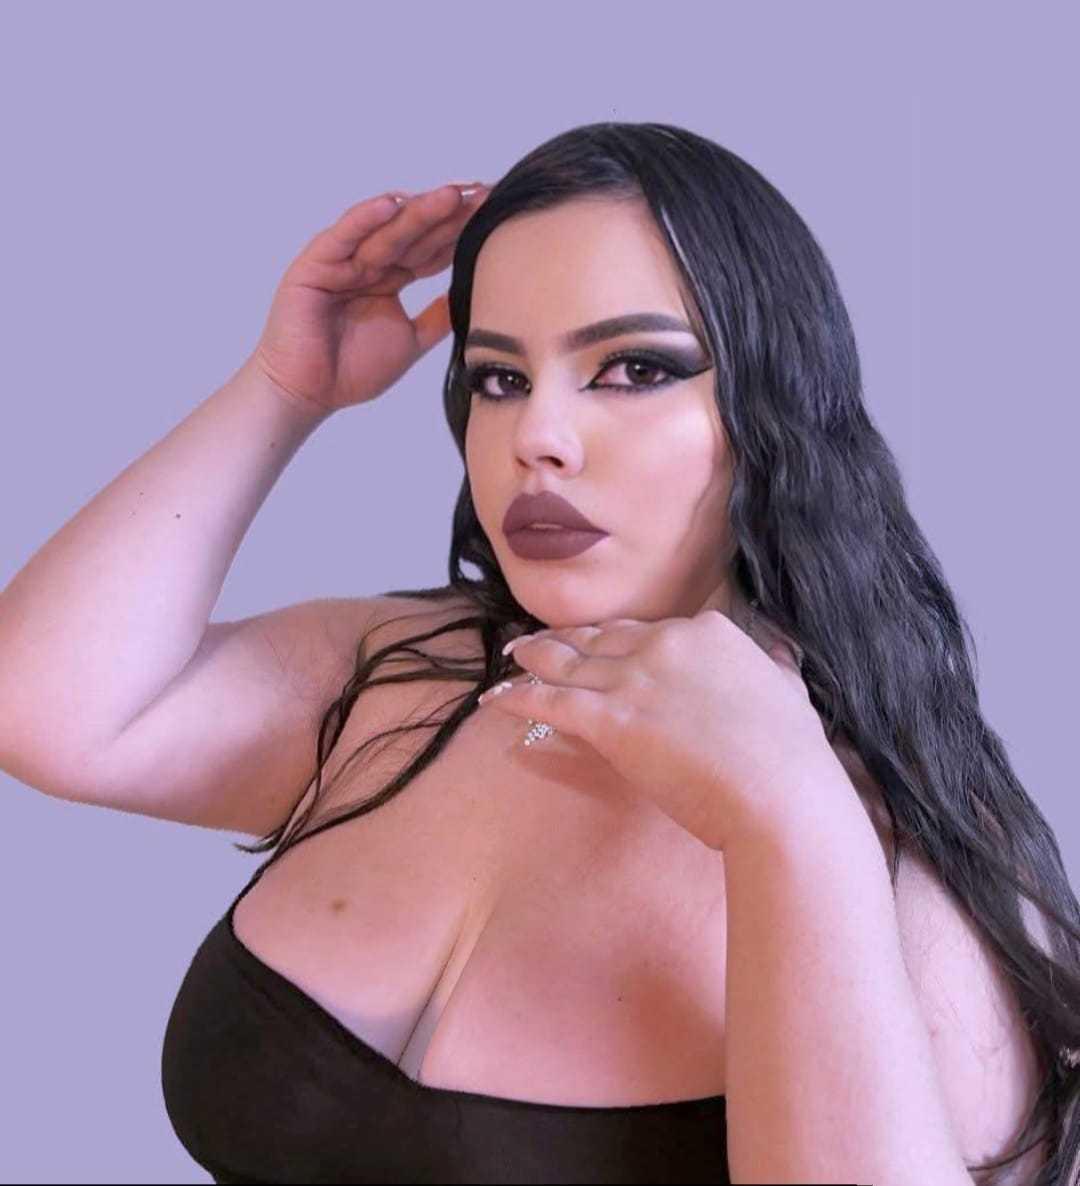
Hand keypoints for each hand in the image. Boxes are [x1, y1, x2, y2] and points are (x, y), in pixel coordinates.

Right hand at [251, 181, 489, 413]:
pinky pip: (343, 237)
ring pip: (386, 231)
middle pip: (415, 233)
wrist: (307, 394)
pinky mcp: (315, 266)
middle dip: (448, 213)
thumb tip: (471, 295)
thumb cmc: (351, 372)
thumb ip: (437, 316)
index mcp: (390, 278)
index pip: (431, 248)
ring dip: (418, 211)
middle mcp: (368, 263)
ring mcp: (342, 261)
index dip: (461, 232)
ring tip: (451, 194)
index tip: (495, 214)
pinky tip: (392, 203)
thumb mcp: (410, 341)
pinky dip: (364, 219)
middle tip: (484, 193)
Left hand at [477, 609, 848, 851]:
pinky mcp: (611, 718)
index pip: (646, 629)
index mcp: (707, 633)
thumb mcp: (789, 691)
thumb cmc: (790, 755)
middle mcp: (666, 644)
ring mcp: (635, 678)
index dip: (615, 637)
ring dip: (533, 657)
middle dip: (565, 640)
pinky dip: (517, 697)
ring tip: (510, 656)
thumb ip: (774, 666)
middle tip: (536, 642)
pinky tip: (495, 698)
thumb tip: (779, 651)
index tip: (596, 641)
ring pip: (568, 661)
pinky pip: (550, 700)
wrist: (781, 795)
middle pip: (599, 638)